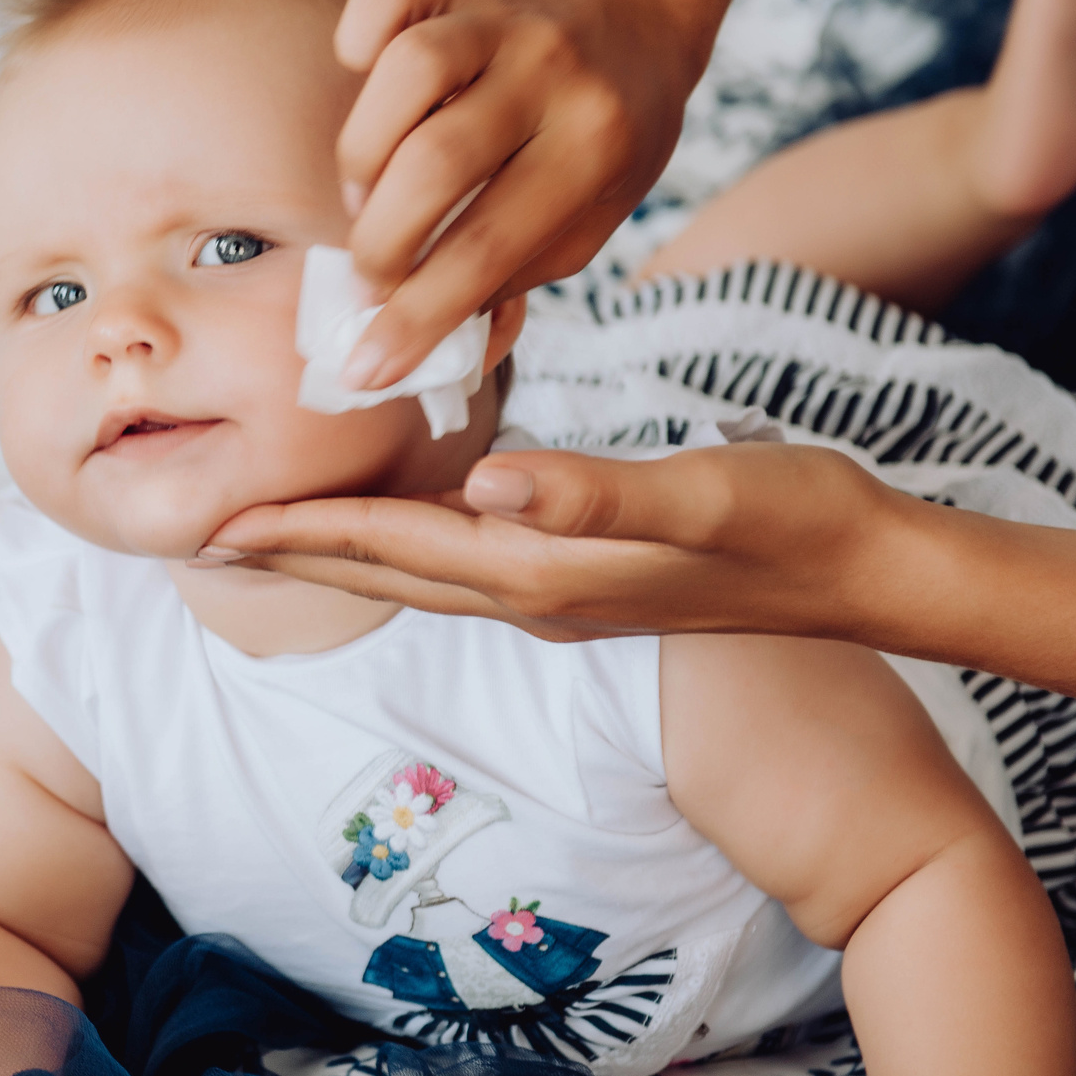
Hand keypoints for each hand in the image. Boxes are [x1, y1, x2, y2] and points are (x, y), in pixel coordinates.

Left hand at [200, 441, 906, 640]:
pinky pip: (465, 566)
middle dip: (296, 554)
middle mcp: (537, 594)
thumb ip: (591, 490)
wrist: (867, 571)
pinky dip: (410, 544)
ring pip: (420, 574)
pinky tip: (409, 524)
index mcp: (542, 571)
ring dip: (344, 555)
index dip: (303, 531)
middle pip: (385, 573)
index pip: (393, 547)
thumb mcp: (697, 495)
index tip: (218, 520)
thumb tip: (484, 479)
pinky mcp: (590, 581)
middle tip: (208, 534)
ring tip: (278, 534)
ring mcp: (563, 595)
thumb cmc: (790, 519)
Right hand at [330, 0, 703, 390]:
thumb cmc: (604, 136)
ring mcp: (501, 18)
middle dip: (383, 245)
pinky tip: (361, 74)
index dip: (417, 318)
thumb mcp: (594, 215)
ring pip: (407, 71)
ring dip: (363, 156)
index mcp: (596, 148)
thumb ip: (517, 275)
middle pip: (436, 163)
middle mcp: (552, 75)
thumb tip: (433, 351)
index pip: (489, 248)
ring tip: (369, 198)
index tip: (365, 370)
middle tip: (374, 277)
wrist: (636, 9)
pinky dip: (359, 33)